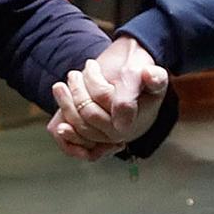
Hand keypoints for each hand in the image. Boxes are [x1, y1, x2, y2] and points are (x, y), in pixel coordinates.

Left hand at [48, 36, 169, 160]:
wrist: (135, 86)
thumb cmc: (143, 78)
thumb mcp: (154, 75)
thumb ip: (154, 78)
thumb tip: (148, 74)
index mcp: (135, 118)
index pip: (106, 99)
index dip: (94, 82)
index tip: (90, 65)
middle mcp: (120, 133)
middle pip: (90, 115)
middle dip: (77, 92)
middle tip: (73, 74)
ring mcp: (106, 138)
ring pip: (80, 128)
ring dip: (66, 106)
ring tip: (60, 86)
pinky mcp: (95, 142)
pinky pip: (79, 148)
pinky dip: (68, 138)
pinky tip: (59, 126)